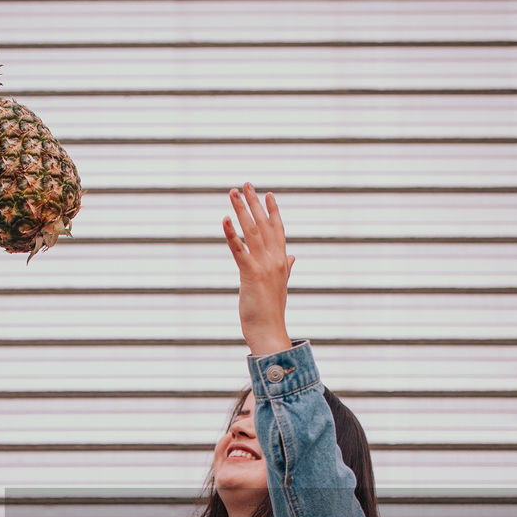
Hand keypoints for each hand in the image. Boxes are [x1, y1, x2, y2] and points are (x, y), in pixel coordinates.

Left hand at [222, 183, 295, 355]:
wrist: (269, 331)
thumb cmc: (271, 312)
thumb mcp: (280, 286)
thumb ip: (286, 268)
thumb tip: (292, 257)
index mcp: (281, 262)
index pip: (278, 230)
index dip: (273, 212)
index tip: (268, 194)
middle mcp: (275, 260)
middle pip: (264, 225)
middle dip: (254, 203)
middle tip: (245, 184)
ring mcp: (264, 266)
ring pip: (251, 232)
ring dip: (241, 210)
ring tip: (232, 193)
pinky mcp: (250, 274)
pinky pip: (239, 250)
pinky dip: (231, 234)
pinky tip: (224, 219)